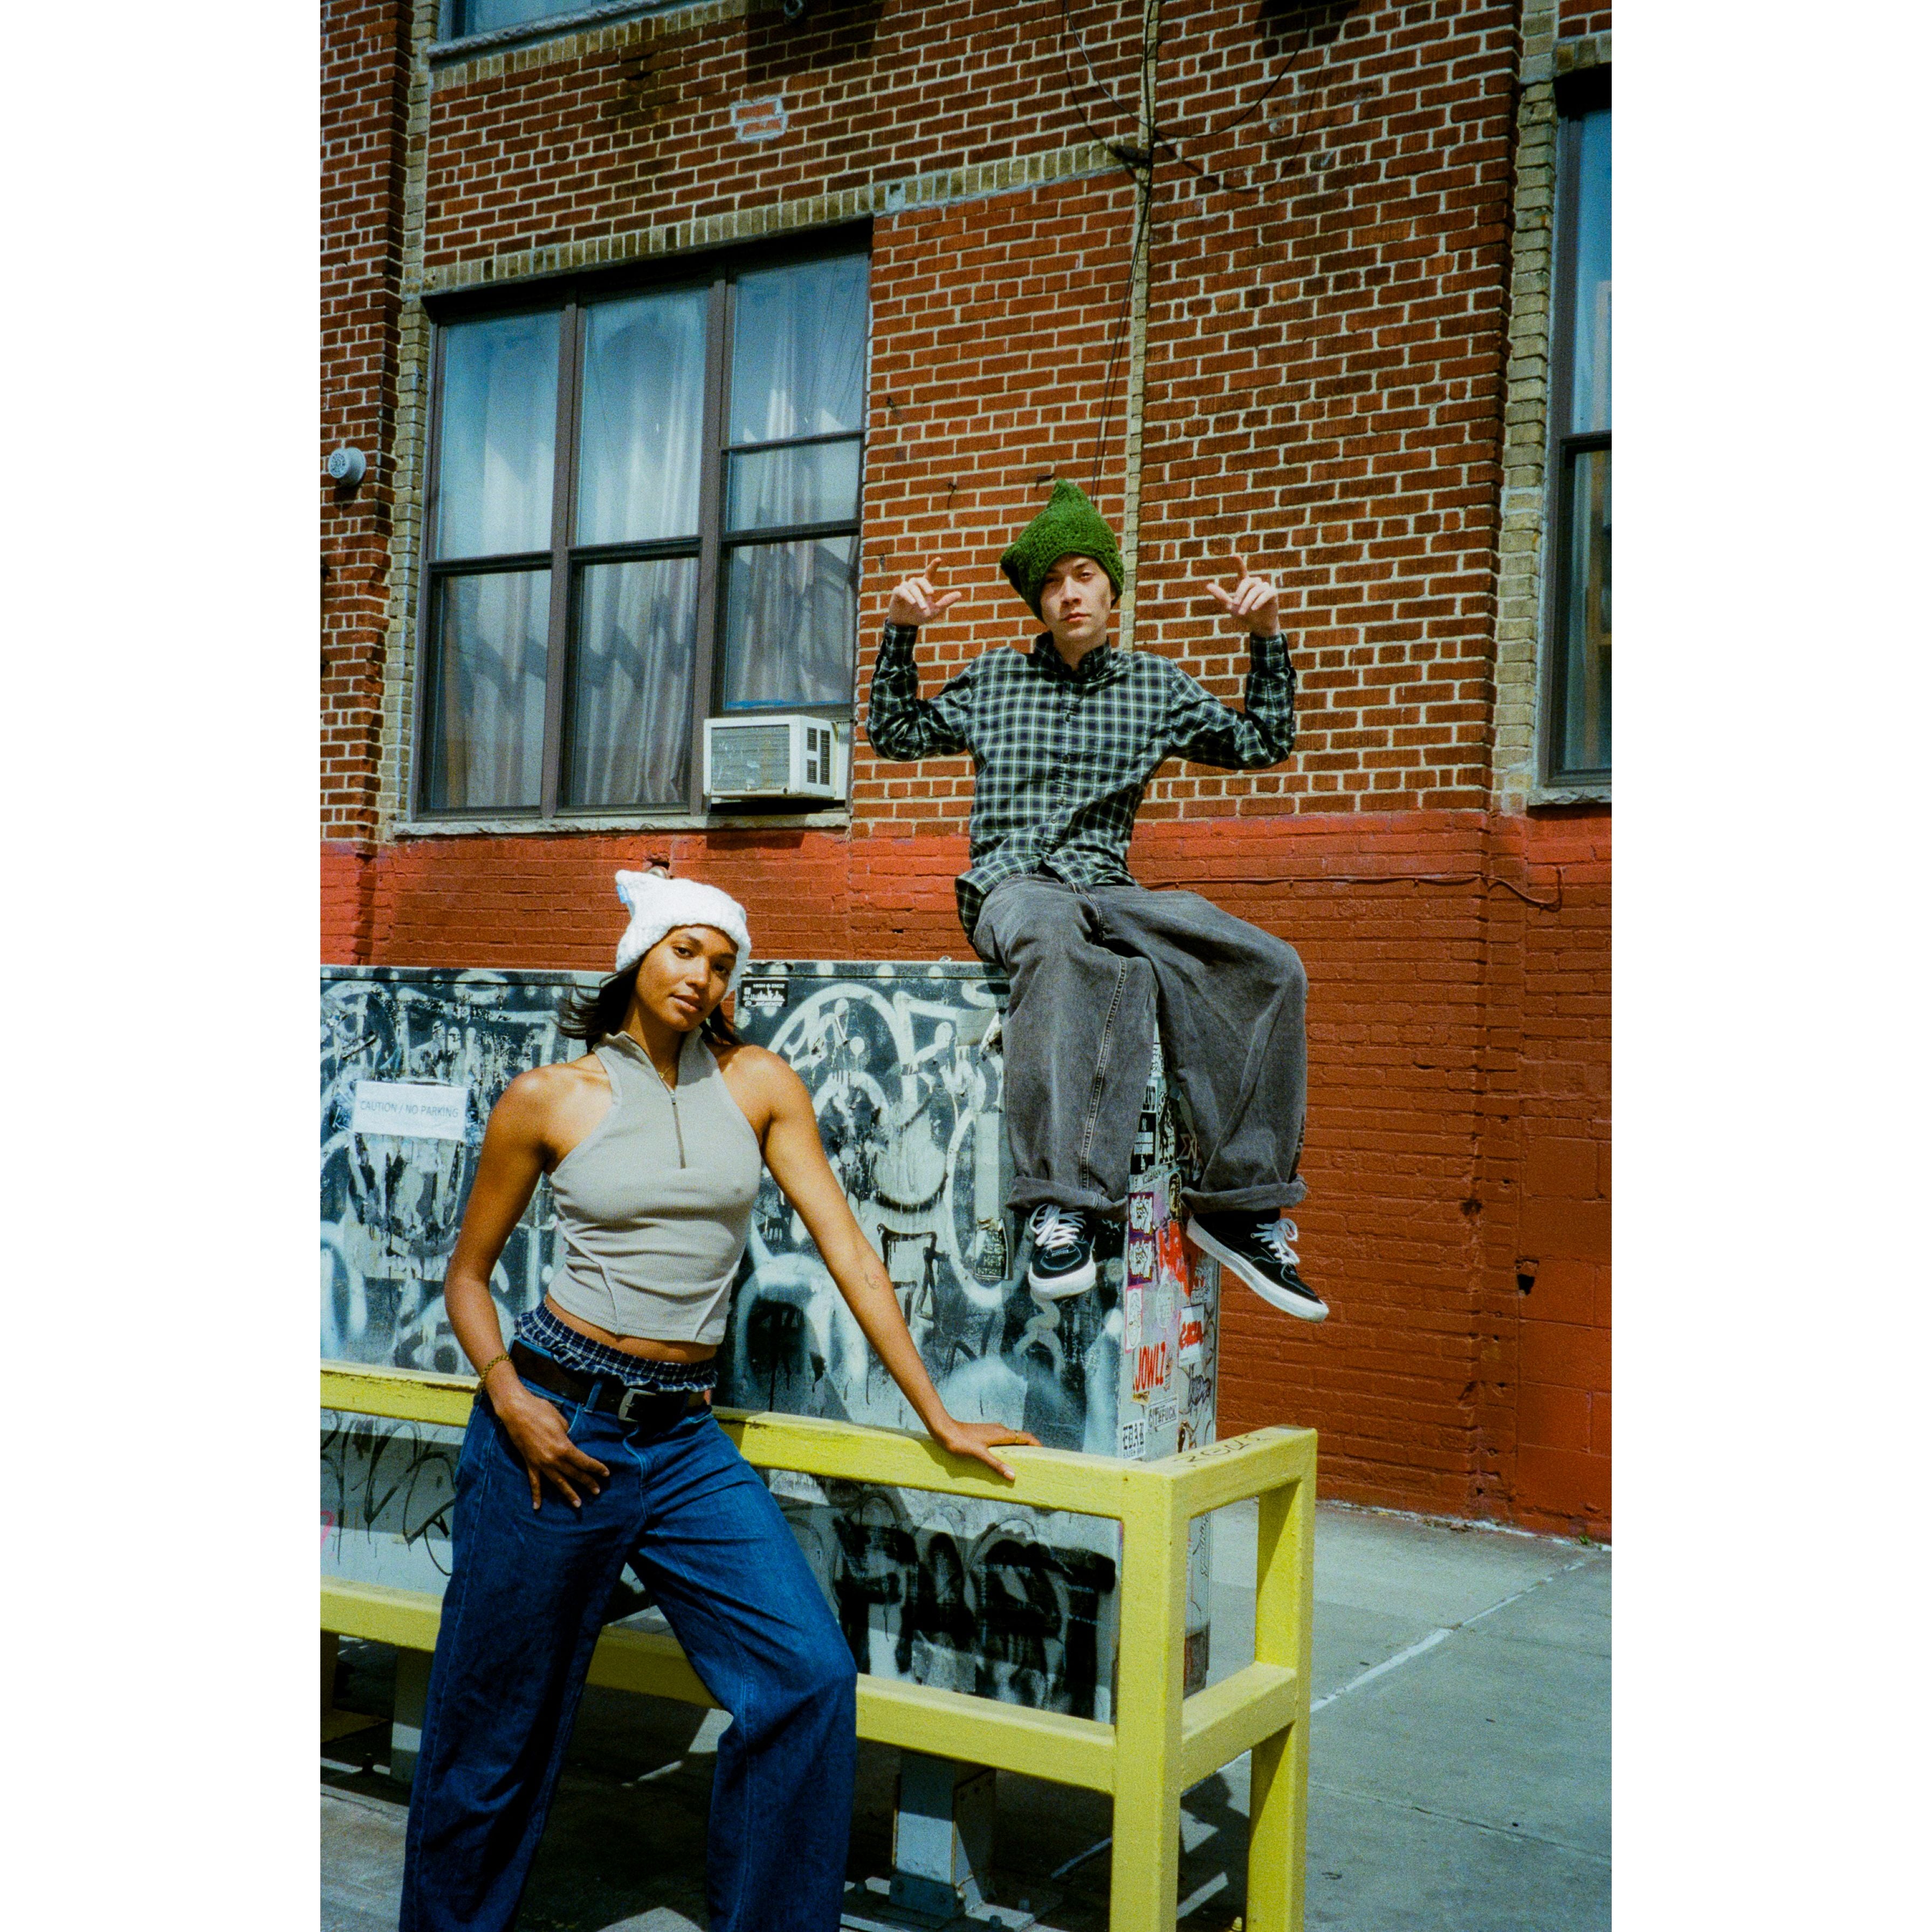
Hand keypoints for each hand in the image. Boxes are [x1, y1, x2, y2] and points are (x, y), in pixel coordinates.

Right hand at [494, 1385, 611, 1509]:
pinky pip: (534, 1482)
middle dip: (587, 1482)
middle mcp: (554, 1459)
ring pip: (558, 1482)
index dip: (596, 1468)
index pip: (584, 1462)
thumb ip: (567, 1435)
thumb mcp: (561, 1421)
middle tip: (597, 1491)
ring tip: (578, 1504)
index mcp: (564, 1447)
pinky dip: (536, 1495)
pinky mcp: (530, 1464)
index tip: (606, 1473)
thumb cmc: (540, 1411)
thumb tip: (569, 1442)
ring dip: (569, 1493)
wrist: (516, 1411)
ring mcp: (541, 1463)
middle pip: (574, 1474)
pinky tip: (537, 1507)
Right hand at [886, 560, 963, 628]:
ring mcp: (905, 588)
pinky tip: (912, 602)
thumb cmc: (920, 615)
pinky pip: (901, 591)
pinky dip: (907, 596)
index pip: (929, 573)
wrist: (905, 624)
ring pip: (912, 588)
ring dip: (918, 597)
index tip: (938, 559)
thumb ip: (945, 602)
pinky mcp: (897, 593)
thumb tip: (959, 594)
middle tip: (932, 593)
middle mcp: (914, 585)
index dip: (933, 566)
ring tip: (923, 607)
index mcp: (924, 587)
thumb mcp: (935, 611)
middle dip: (926, 586)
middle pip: (920, 580)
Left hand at [933, 1417, 1040, 1481]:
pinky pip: (1002, 1442)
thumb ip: (996, 1465)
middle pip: (1021, 1439)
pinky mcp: (985, 1434)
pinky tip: (1002, 1461)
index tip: (1045, 1456)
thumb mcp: (979, 1455)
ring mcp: (992, 1431)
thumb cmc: (960, 1441)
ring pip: (1011, 1441)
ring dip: (1018, 1451)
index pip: (1027, 1438)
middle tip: (1035, 1465)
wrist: (944, 1430)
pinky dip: (1008, 1450)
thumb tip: (1013, 1475)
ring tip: (1021, 1466)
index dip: (1037, 1445)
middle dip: (1030, 1450)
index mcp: (1002, 1434)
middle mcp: (1000, 1430)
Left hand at [1203, 550, 1281, 636]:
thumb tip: (1208, 585)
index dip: (1239, 563)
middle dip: (1240, 593)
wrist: (1258, 626)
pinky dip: (1260, 600)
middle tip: (1236, 604)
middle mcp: (1256, 583)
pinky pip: (1267, 593)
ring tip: (1244, 612)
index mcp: (1246, 585)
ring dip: (1248, 601)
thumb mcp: (1230, 607)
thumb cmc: (1245, 615)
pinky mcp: (1273, 594)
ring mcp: (1265, 587)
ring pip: (1256, 590)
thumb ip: (1221, 596)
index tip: (1233, 555)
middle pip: (1248, 581)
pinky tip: (1254, 608)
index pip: (1242, 571)